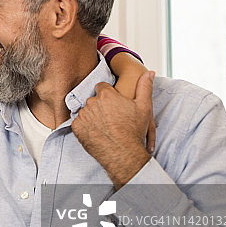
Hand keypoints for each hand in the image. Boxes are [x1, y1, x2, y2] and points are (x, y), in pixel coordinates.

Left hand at [72, 71, 154, 187]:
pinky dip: (86, 127)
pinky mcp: (76, 128)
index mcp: (106, 95)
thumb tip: (149, 73)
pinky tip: (97, 132)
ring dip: (93, 116)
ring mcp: (83, 115)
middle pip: (94, 100)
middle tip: (111, 118)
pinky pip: (79, 123)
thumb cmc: (134, 131)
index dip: (109, 95)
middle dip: (101, 106)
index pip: (102, 87)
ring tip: (105, 127)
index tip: (114, 104)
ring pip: (86, 112)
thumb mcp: (144, 107)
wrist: (123, 154)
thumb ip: (144, 87)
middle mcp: (91, 103)